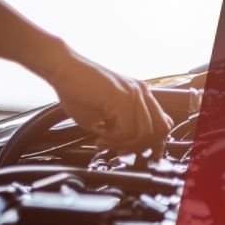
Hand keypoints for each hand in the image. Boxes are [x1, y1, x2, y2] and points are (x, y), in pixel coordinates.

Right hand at [39, 43, 172, 155]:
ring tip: (104, 141)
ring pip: (145, 133)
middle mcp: (141, 92)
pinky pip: (127, 129)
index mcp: (140, 95)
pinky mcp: (122, 97)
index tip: (142, 156)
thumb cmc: (76, 90)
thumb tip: (125, 147)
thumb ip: (117, 129)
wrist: (61, 69)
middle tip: (119, 150)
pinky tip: (99, 135)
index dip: (156, 144)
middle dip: (139, 147)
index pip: (163, 123)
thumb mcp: (101, 116)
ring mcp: (134, 93)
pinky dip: (113, 138)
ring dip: (123, 144)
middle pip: (160, 130)